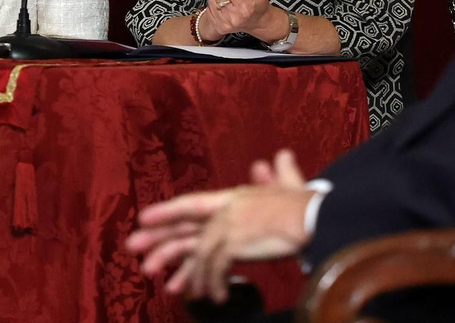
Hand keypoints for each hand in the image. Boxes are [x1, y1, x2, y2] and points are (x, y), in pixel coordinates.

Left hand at [125, 150, 314, 302]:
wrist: (313, 216)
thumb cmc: (304, 204)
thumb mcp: (288, 185)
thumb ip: (280, 173)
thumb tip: (279, 156)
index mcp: (231, 197)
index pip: (190, 204)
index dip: (165, 212)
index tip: (142, 220)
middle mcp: (224, 211)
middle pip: (183, 229)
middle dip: (159, 246)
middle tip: (141, 264)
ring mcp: (227, 227)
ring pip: (196, 254)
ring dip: (187, 276)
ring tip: (175, 292)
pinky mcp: (235, 244)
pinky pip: (215, 269)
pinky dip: (212, 285)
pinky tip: (212, 298)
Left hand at [197, 0, 283, 41]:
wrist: (258, 22)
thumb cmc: (257, 5)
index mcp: (246, 7)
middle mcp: (235, 17)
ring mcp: (226, 23)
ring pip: (212, 0)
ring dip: (220, 0)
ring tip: (231, 5)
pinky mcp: (219, 27)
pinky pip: (209, 9)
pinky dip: (216, 7)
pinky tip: (226, 11)